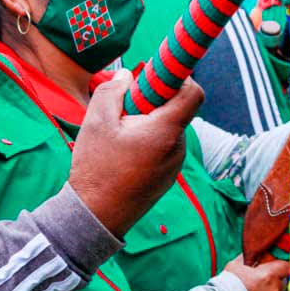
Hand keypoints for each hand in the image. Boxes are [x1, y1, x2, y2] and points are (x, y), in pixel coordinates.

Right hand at [69, 69, 203, 235]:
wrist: (96, 216)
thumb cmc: (96, 169)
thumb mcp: (96, 122)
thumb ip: (113, 91)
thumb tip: (128, 75)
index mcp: (166, 131)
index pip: (193, 93)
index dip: (179, 77)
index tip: (155, 75)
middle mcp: (177, 148)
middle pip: (178, 109)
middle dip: (155, 101)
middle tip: (127, 107)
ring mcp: (175, 164)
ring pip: (170, 128)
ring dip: (150, 122)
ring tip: (121, 135)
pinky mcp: (168, 175)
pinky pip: (165, 146)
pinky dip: (150, 140)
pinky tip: (125, 152)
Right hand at [225, 256, 288, 290]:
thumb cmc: (225, 288)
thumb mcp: (234, 266)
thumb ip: (248, 260)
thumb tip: (254, 254)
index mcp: (268, 276)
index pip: (285, 266)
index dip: (279, 267)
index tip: (273, 268)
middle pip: (281, 283)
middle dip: (272, 283)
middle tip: (258, 286)